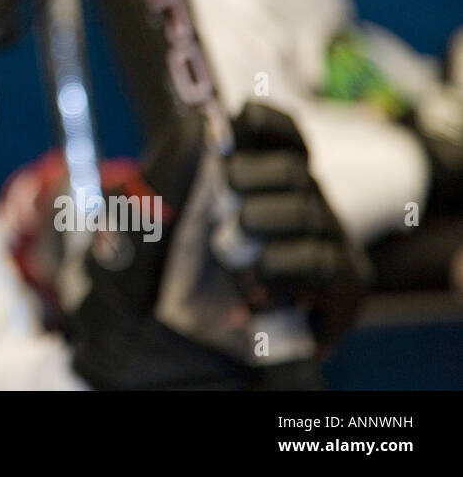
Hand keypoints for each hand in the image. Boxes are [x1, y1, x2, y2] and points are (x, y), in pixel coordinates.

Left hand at [68, 103, 366, 388]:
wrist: (154, 355)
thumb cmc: (147, 284)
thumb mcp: (137, 229)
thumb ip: (161, 179)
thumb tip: (195, 126)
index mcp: (252, 182)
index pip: (279, 134)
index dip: (265, 123)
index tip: (236, 121)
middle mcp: (294, 207)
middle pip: (293, 169)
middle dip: (253, 176)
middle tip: (224, 196)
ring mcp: (320, 248)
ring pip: (310, 213)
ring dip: (261, 227)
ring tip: (226, 254)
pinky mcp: (339, 293)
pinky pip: (328, 265)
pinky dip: (286, 270)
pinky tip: (254, 287)